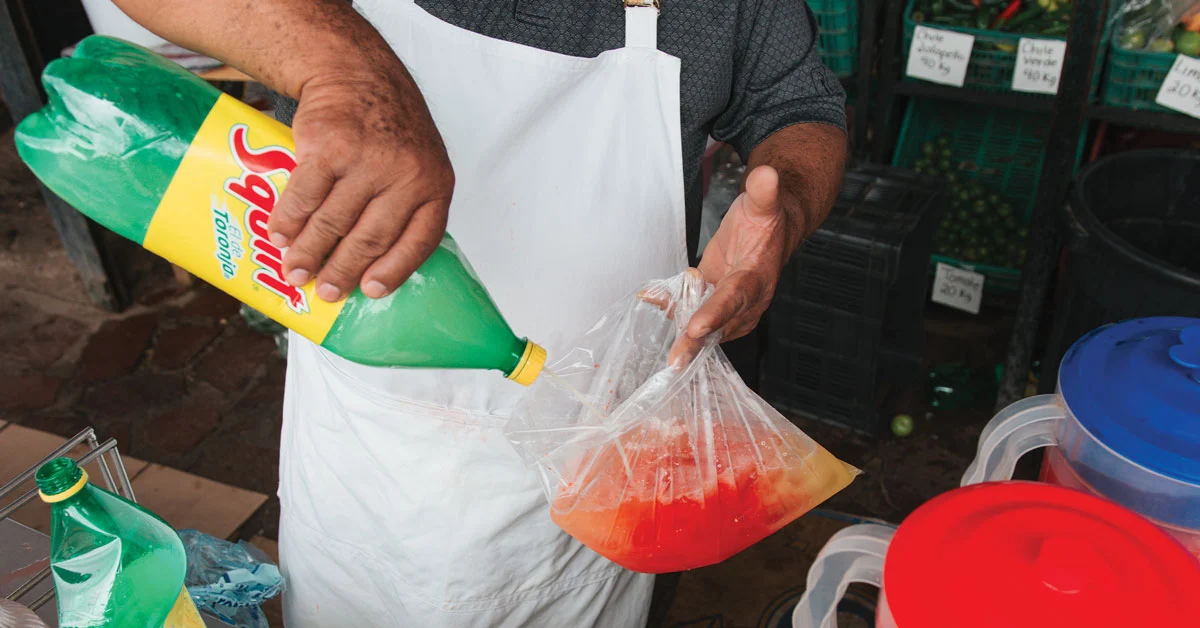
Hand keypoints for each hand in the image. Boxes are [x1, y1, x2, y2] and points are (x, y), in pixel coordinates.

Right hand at [268, 68, 453, 301]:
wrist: (356, 71)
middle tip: (325, 291)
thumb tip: (377, 264)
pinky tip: (279, 235)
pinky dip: (287, 221)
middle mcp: (406, 175)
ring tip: (295, 270)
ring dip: (308, 253)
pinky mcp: (328, 148)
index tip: (371, 292)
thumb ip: (407, 205)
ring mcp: (367, 161)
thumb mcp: (419, 161)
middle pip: (369, 239)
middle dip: (341, 271)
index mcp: (434, 184)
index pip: (419, 241)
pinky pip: (304, 197)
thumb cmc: (388, 125)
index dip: (393, 271)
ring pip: (332, 223)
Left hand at [668, 165, 790, 365]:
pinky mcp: (713, 302)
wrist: (772, 231)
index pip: (735, 298)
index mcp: (757, 278)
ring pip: (702, 323)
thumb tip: (766, 173)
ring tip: (656, 322)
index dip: (716, 314)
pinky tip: (650, 296)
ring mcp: (729, 306)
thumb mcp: (765, 202)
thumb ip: (764, 191)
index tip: (695, 328)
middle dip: (694, 343)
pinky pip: (690, 311)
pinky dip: (670, 306)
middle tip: (674, 360)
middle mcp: (745, 300)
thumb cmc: (766, 220)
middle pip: (718, 325)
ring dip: (678, 327)